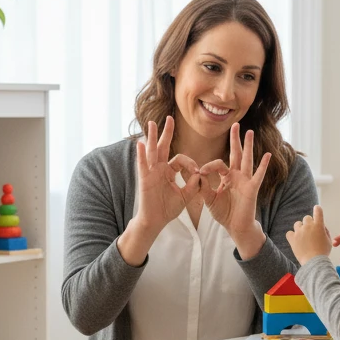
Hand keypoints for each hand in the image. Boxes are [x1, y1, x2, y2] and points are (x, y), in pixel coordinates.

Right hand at [133, 116, 202, 234]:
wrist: (156, 221)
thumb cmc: (168, 209)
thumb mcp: (185, 196)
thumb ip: (193, 185)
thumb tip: (200, 174)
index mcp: (169, 172)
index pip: (179, 159)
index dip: (189, 163)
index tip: (196, 172)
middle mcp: (159, 169)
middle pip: (163, 147)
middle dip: (167, 133)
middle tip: (170, 118)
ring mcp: (151, 172)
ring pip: (152, 151)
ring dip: (153, 137)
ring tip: (152, 124)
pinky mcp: (144, 179)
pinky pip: (142, 164)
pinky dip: (141, 154)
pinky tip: (140, 143)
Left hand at [198, 123, 270, 248]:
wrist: (235, 226)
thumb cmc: (224, 213)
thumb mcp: (209, 199)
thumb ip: (203, 187)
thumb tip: (196, 174)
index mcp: (226, 177)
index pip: (218, 164)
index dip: (209, 166)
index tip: (200, 172)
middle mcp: (237, 176)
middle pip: (236, 154)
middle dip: (235, 139)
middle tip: (235, 124)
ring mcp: (246, 181)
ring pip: (247, 159)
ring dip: (248, 146)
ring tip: (249, 132)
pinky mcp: (252, 188)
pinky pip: (259, 175)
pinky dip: (263, 165)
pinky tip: (268, 154)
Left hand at [286, 205, 332, 264]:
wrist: (313, 261)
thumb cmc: (323, 252)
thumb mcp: (328, 240)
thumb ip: (324, 231)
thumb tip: (320, 227)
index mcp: (318, 225)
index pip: (318, 211)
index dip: (317, 209)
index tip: (317, 208)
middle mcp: (308, 226)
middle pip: (306, 218)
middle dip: (309, 223)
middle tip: (310, 231)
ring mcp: (299, 231)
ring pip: (297, 224)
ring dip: (300, 228)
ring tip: (303, 237)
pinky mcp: (292, 238)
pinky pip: (289, 233)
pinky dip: (292, 235)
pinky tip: (295, 240)